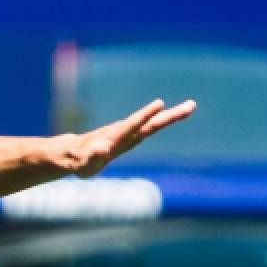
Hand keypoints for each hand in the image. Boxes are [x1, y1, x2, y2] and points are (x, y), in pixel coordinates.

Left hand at [64, 98, 196, 177]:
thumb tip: (101, 148)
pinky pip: (149, 126)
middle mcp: (124, 132)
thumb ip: (92, 156)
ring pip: (152, 122)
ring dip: (171, 115)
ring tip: (191, 106)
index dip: (144, 115)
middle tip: (191, 105)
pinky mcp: (131, 136)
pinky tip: (176, 113)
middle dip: (170, 115)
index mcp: (114, 137)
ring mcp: (129, 133)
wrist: (74, 153)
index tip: (159, 103)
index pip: (132, 125)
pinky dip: (163, 119)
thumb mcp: (83, 163)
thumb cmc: (78, 161)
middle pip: (150, 123)